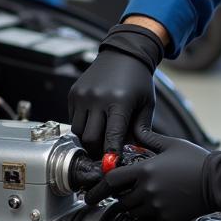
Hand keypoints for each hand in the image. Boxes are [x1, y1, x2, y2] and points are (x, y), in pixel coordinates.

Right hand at [68, 23, 163, 157]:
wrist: (124, 53)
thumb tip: (132, 152)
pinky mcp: (73, 93)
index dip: (110, 155)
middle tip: (104, 154)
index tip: (111, 167)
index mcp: (119, 102)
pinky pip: (73, 119)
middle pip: (90, 138)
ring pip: (78, 131)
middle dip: (96, 151)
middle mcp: (98, 98)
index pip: (111, 137)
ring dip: (88, 139)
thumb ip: (141, 129)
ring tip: (100, 138)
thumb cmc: (139, 81)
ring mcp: (83, 95)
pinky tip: (94, 122)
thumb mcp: (147, 104)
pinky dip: (82, 126)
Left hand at [85, 128, 220, 220]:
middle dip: (120, 196)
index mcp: (145, 171)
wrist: (218, 182)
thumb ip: (149, 138)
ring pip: (133, 212)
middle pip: (120, 199)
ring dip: (132, 205)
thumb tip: (136, 131)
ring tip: (143, 196)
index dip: (98, 188)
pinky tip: (158, 202)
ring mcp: (157, 207)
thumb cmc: (196, 161)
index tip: (91, 194)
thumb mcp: (172, 144)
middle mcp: (148, 191)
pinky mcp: (166, 218)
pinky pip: (149, 219)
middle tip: (124, 191)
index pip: (112, 181)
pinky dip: (148, 212)